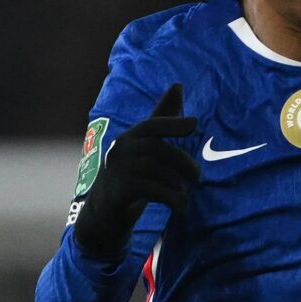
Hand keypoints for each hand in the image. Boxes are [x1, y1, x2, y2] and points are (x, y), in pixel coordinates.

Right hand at [73, 85, 198, 259]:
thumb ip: (162, 121)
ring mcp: (117, 171)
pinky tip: (181, 207)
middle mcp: (119, 150)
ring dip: (177, 183)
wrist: (103, 215)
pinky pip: (151, 190)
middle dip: (183, 162)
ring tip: (185, 194)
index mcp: (129, 138)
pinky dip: (172, 198)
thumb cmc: (130, 177)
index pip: (151, 125)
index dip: (172, 123)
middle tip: (197, 177)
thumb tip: (178, 85)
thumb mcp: (146, 148)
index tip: (195, 124)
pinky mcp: (118, 192)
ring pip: (154, 170)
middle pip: (157, 149)